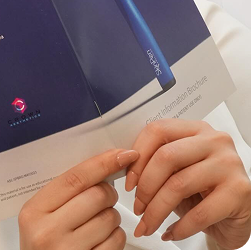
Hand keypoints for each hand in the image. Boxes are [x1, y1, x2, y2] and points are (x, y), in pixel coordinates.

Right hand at [18, 148, 138, 249]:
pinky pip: (116, 242)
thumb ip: (62, 194)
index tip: (122, 155)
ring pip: (110, 218)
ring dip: (112, 217)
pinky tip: (101, 239)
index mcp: (34, 211)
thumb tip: (101, 167)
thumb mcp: (40, 217)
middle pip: (96, 196)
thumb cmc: (43, 246)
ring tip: (98, 223)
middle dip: (108, 193)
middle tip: (103, 197)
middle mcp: (49, 232)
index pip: (75, 178)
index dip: (102, 163)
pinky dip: (116, 237)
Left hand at [125, 119, 250, 248]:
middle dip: (145, 186)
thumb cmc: (203, 193)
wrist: (238, 219)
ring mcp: (229, 164)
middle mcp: (214, 140)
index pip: (157, 130)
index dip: (138, 157)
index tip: (128, 181)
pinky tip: (170, 233)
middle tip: (138, 207)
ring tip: (148, 224)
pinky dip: (179, 227)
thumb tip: (123, 165)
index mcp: (195, 129)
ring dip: (157, 210)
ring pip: (179, 185)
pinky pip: (199, 213)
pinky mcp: (240, 192)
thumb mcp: (177, 171)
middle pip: (166, 156)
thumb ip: (156, 162)